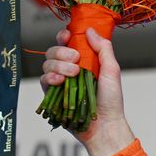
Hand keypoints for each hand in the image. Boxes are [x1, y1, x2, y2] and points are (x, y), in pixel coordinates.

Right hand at [40, 27, 134, 155]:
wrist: (104, 125)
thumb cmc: (111, 100)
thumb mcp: (112, 71)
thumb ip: (103, 49)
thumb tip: (89, 30)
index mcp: (84, 61)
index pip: (68, 42)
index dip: (64, 36)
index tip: (68, 36)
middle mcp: (70, 69)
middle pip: (54, 51)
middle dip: (62, 51)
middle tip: (76, 60)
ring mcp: (60, 81)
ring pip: (47, 63)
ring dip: (58, 64)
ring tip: (73, 74)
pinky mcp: (52, 94)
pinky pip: (43, 80)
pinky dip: (50, 77)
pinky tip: (60, 80)